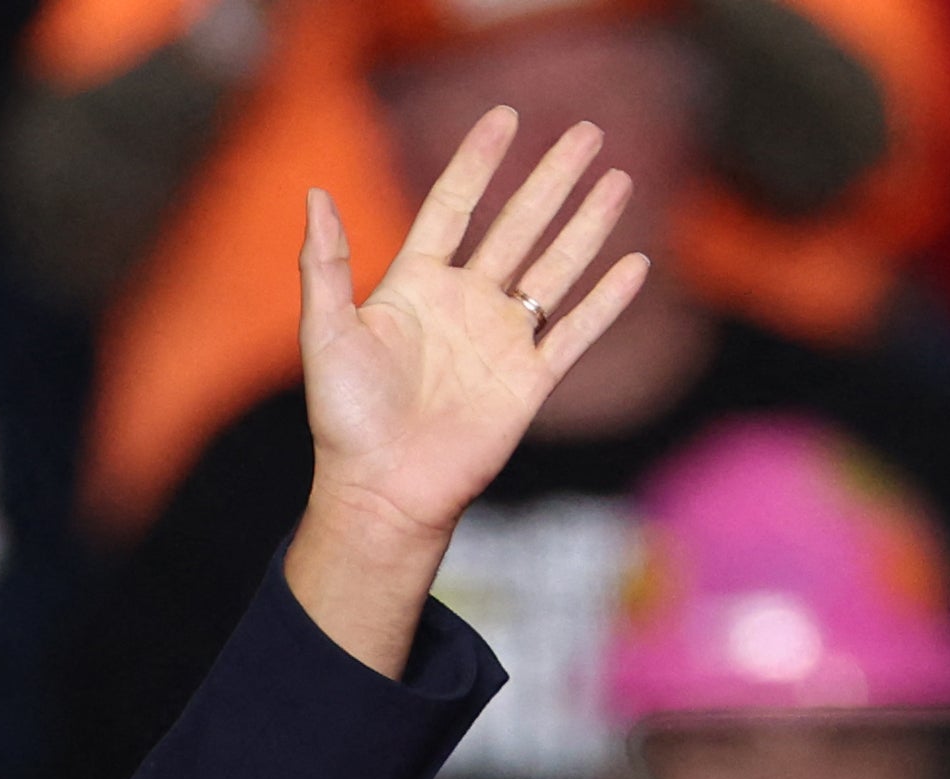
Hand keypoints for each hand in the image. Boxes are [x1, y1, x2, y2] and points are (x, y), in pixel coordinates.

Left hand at [284, 109, 645, 668]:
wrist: (382, 490)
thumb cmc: (345, 418)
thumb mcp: (326, 333)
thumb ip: (324, 265)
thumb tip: (314, 194)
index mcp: (415, 286)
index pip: (454, 206)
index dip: (479, 161)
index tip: (505, 117)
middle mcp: (464, 305)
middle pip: (518, 225)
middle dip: (553, 179)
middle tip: (588, 131)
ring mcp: (500, 340)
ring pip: (554, 268)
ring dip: (588, 224)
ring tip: (619, 179)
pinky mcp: (528, 380)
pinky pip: (575, 332)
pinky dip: (606, 300)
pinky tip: (634, 263)